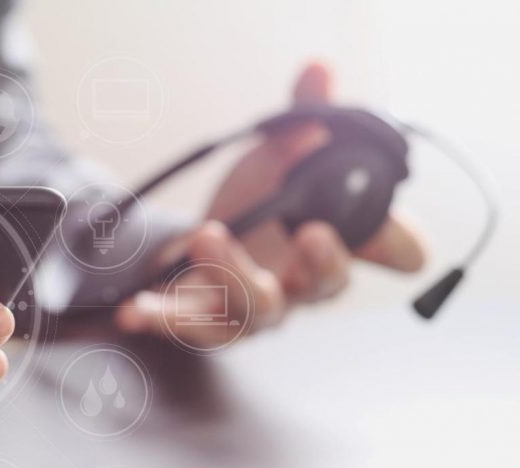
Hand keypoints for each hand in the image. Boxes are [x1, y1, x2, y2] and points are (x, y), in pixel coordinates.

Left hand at [115, 62, 426, 345]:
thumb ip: (304, 119)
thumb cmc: (259, 203)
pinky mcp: (207, 319)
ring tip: (207, 233)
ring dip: (234, 273)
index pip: (398, 253)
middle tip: (311, 230)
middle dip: (324, 264)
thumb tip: (317, 71)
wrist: (203, 242)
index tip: (390, 234)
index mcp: (339, 242)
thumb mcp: (282, 155)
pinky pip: (190, 328)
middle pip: (327, 288)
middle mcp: (304, 284)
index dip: (400, 246)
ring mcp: (256, 309)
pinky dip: (163, 320)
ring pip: (257, 310)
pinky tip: (136, 310)